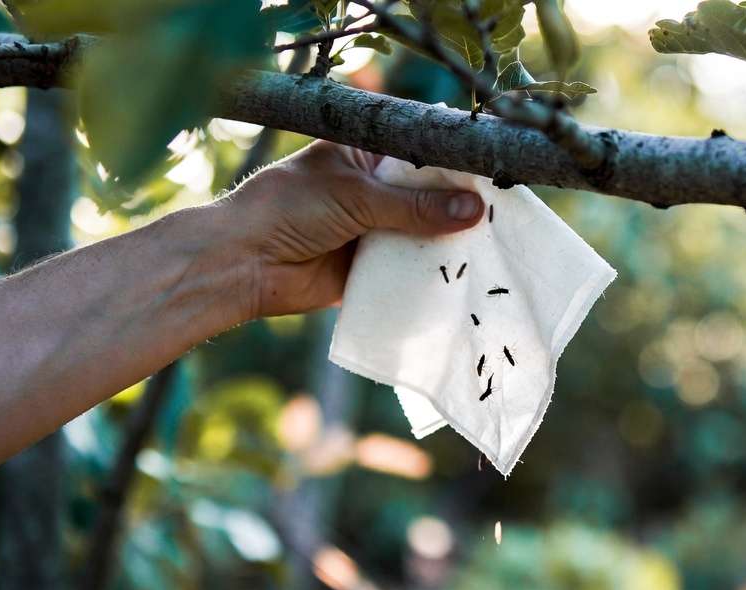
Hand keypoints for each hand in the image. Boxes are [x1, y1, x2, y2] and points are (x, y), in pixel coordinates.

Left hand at [208, 140, 483, 317]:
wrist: (242, 263)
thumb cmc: (288, 209)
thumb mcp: (357, 197)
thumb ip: (416, 206)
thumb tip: (474, 209)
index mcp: (365, 154)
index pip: (422, 153)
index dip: (456, 164)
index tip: (495, 175)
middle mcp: (373, 190)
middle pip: (429, 197)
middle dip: (460, 209)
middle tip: (503, 218)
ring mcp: (373, 230)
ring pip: (422, 235)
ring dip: (448, 246)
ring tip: (493, 251)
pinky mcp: (369, 269)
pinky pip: (407, 272)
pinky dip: (429, 277)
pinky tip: (462, 281)